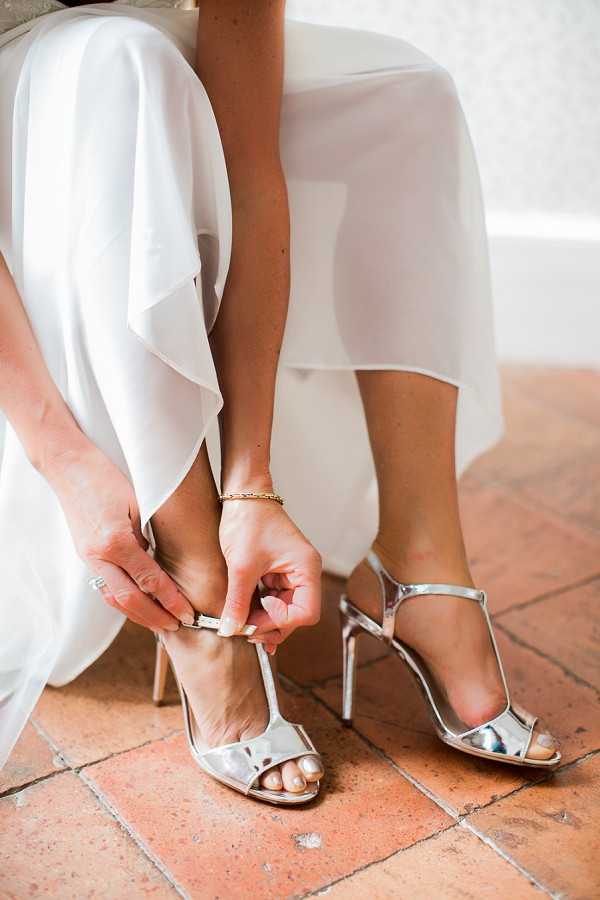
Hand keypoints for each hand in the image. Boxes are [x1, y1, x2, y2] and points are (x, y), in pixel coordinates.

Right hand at [45, 440, 194, 630]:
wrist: (69, 466)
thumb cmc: (106, 477)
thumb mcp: (137, 504)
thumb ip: (147, 537)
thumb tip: (158, 564)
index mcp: (116, 541)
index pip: (149, 581)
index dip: (170, 600)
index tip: (188, 613)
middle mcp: (98, 555)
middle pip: (129, 600)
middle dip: (155, 617)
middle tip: (177, 626)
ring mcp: (88, 558)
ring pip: (113, 599)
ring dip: (138, 614)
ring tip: (161, 622)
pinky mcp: (84, 556)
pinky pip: (105, 586)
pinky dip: (123, 600)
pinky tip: (139, 605)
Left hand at [218, 498, 321, 651]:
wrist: (242, 496)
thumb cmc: (249, 520)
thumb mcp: (241, 567)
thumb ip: (237, 602)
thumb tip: (231, 630)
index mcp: (306, 568)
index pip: (305, 613)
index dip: (280, 622)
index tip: (253, 621)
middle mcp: (304, 572)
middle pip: (297, 615)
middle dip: (271, 626)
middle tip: (244, 631)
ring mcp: (291, 573)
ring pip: (284, 610)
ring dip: (264, 620)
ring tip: (242, 626)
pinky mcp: (278, 572)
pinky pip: (274, 599)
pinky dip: (260, 610)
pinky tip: (246, 619)